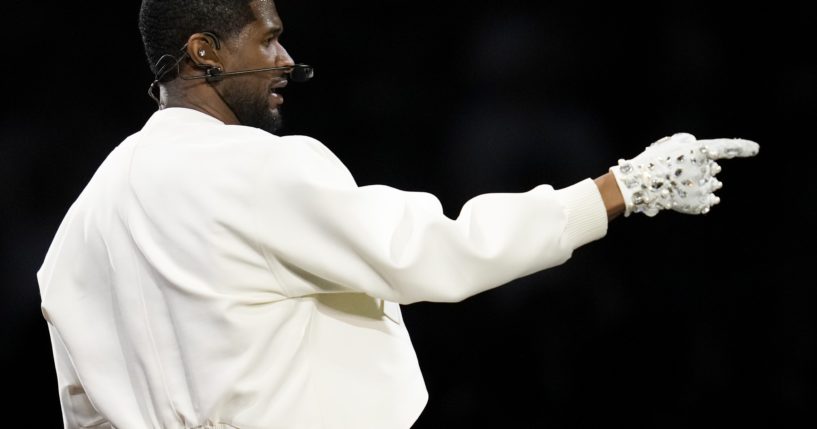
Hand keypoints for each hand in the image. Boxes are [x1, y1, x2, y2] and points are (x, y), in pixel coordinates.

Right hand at [609, 133, 758, 216]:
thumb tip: (709, 156)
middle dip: (704, 169)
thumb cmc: (652, 162)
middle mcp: (705, 168)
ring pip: (713, 184)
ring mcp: (703, 187)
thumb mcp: (671, 144)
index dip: (743, 148)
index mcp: (698, 150)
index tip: (756, 149)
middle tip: (680, 172)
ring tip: (680, 185)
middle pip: (715, 168)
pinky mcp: (700, 203)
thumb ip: (692, 145)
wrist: (638, 186)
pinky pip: (710, 200)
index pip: (727, 147)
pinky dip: (701, 198)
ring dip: (701, 184)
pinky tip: (686, 196)